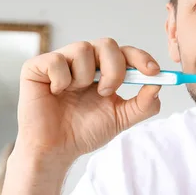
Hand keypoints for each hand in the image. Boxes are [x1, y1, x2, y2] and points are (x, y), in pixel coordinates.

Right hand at [15, 38, 160, 164]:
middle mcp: (84, 61)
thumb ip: (143, 103)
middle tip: (107, 92)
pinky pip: (56, 60)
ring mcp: (61, 61)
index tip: (153, 71)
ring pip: (83, 48)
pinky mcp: (36, 67)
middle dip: (114, 69)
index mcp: (104, 69)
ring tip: (76, 94)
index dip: (140, 57)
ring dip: (85, 77)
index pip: (126, 52)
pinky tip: (57, 93)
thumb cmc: (85, 131)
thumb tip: (159, 85)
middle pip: (107, 44)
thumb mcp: (122, 118)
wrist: (56, 150)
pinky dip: (61, 80)